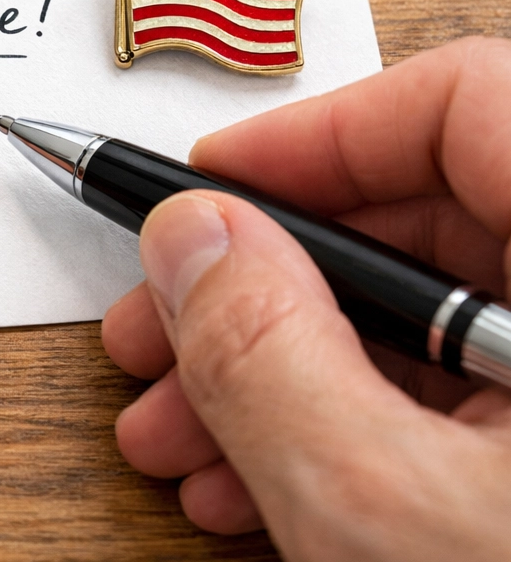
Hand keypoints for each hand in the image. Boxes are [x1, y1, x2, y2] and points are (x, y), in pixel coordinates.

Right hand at [102, 37, 510, 560]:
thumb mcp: (394, 525)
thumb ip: (270, 359)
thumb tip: (186, 236)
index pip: (464, 106)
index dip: (316, 136)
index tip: (205, 190)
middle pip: (423, 219)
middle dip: (264, 278)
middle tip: (160, 331)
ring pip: (421, 320)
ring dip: (282, 365)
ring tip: (179, 433)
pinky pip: (449, 398)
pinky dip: (345, 426)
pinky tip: (257, 478)